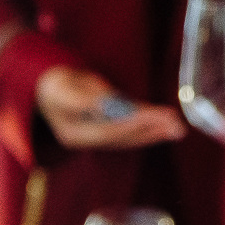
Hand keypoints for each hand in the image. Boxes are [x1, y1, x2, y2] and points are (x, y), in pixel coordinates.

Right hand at [34, 66, 186, 150]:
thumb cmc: (54, 83)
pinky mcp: (106, 127)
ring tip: (178, 128)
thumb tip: (104, 106)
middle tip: (178, 127)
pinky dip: (147, 126)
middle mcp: (88, 140)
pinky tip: (164, 123)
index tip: (155, 117)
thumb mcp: (62, 87)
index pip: (108, 132)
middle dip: (151, 131)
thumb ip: (81, 99)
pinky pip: (130, 129)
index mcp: (73, 135)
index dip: (133, 125)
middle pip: (123, 137)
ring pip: (130, 136)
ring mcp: (97, 135)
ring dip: (155, 131)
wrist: (47, 86)